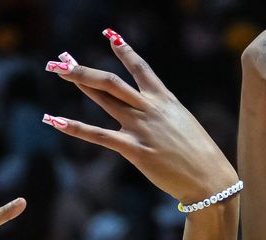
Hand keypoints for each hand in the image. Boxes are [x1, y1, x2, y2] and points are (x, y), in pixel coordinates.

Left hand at [43, 29, 239, 204]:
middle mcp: (150, 108)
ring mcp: (141, 127)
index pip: (140, 67)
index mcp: (165, 99)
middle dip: (85, 69)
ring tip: (57, 72)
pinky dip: (75, 127)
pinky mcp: (134, 149)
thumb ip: (163, 116)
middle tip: (62, 60)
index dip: (124, 50)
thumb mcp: (183, 125)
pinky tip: (55, 120)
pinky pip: (99, 135)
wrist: (210, 177)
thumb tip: (151, 115)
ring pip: (104, 98)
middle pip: (111, 80)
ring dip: (79, 82)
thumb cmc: (199, 155)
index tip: (109, 35)